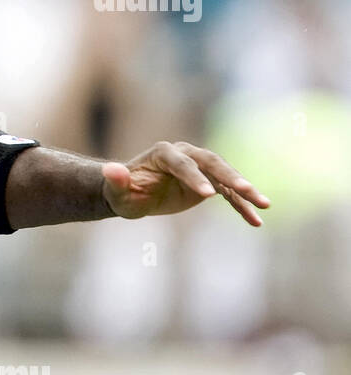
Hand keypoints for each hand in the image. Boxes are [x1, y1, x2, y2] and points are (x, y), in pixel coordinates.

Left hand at [101, 141, 270, 225]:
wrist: (131, 194)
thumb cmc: (122, 193)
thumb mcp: (117, 191)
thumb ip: (116, 180)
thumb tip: (110, 169)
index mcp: (164, 153)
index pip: (182, 164)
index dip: (194, 178)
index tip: (207, 195)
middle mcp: (185, 154)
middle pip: (211, 163)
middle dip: (229, 176)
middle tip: (245, 190)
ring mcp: (199, 167)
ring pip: (226, 176)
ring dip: (245, 190)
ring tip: (264, 205)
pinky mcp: (208, 182)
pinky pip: (229, 193)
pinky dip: (242, 205)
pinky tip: (256, 221)